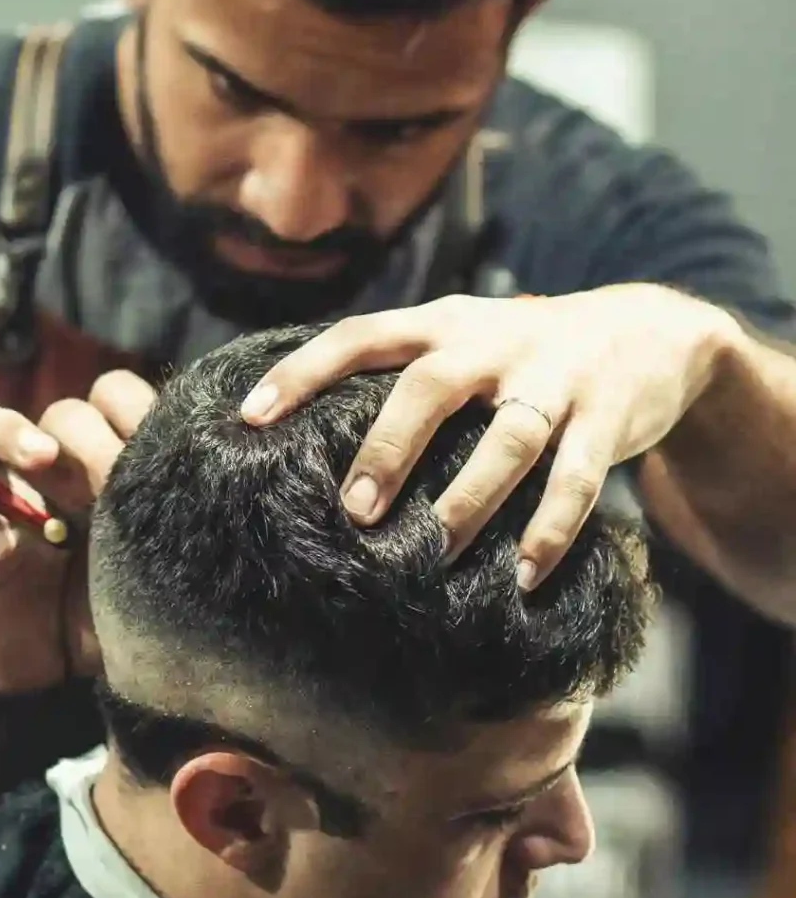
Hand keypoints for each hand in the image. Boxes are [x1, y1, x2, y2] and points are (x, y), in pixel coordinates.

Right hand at [0, 370, 154, 692]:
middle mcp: (53, 465)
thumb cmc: (112, 609)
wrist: (50, 660)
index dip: (131, 409)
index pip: (115, 398)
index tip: (154, 446)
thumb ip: (164, 525)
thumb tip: (207, 489)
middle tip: (100, 477)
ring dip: (10, 434)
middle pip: (60, 413)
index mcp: (105, 461)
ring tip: (38, 460)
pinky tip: (4, 551)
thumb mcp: (147, 569)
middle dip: (81, 436)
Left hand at [241, 284, 740, 588]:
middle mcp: (494, 341)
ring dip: (470, 499)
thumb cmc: (522, 353)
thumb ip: (403, 373)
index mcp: (444, 323)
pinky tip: (524, 574)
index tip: (249, 417)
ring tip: (436, 552)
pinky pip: (579, 478)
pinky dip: (551, 528)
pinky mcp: (608, 417)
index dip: (302, 371)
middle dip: (389, 448)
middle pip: (431, 385)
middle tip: (355, 511)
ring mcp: (556, 376)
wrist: (648, 329)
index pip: (360, 336)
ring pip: (509, 437)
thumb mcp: (462, 339)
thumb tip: (311, 436)